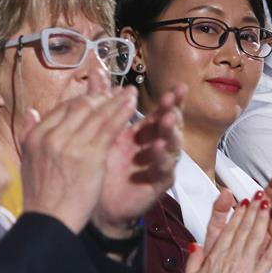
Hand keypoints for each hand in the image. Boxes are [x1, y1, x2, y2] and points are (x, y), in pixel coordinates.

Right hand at [19, 68, 137, 233]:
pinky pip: (108, 128)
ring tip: (129, 93)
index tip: (97, 97)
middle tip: (117, 92)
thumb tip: (31, 111)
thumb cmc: (42, 196)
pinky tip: (131, 107)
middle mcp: (52, 136)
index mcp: (36, 136)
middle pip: (80, 106)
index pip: (62, 109)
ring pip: (97, 114)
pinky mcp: (89, 155)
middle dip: (101, 97)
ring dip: (116, 101)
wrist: (49, 222)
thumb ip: (28, 133)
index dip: (83, 100)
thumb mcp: (27, 161)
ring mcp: (71, 144)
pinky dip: (121, 114)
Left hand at [92, 84, 185, 237]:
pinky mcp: (157, 183)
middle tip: (173, 99)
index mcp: (144, 131)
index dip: (170, 100)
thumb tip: (95, 69)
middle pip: (171, 125)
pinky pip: (164, 170)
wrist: (94, 203)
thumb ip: (102, 99)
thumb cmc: (101, 165)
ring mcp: (159, 164)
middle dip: (174, 110)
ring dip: (171, 132)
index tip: (178, 86)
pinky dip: (162, 159)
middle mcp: (155, 145)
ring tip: (167, 121)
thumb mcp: (101, 129)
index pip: (162, 111)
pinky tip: (158, 149)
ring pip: (172, 146)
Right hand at [184, 192, 271, 272]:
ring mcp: (245, 265)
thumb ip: (194, 258)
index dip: (238, 213)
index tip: (244, 201)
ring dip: (264, 218)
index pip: (229, 227)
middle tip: (261, 193)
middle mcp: (231, 255)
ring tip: (271, 202)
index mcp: (216, 254)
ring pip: (257, 236)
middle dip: (254, 209)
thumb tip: (195, 244)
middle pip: (245, 227)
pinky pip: (269, 257)